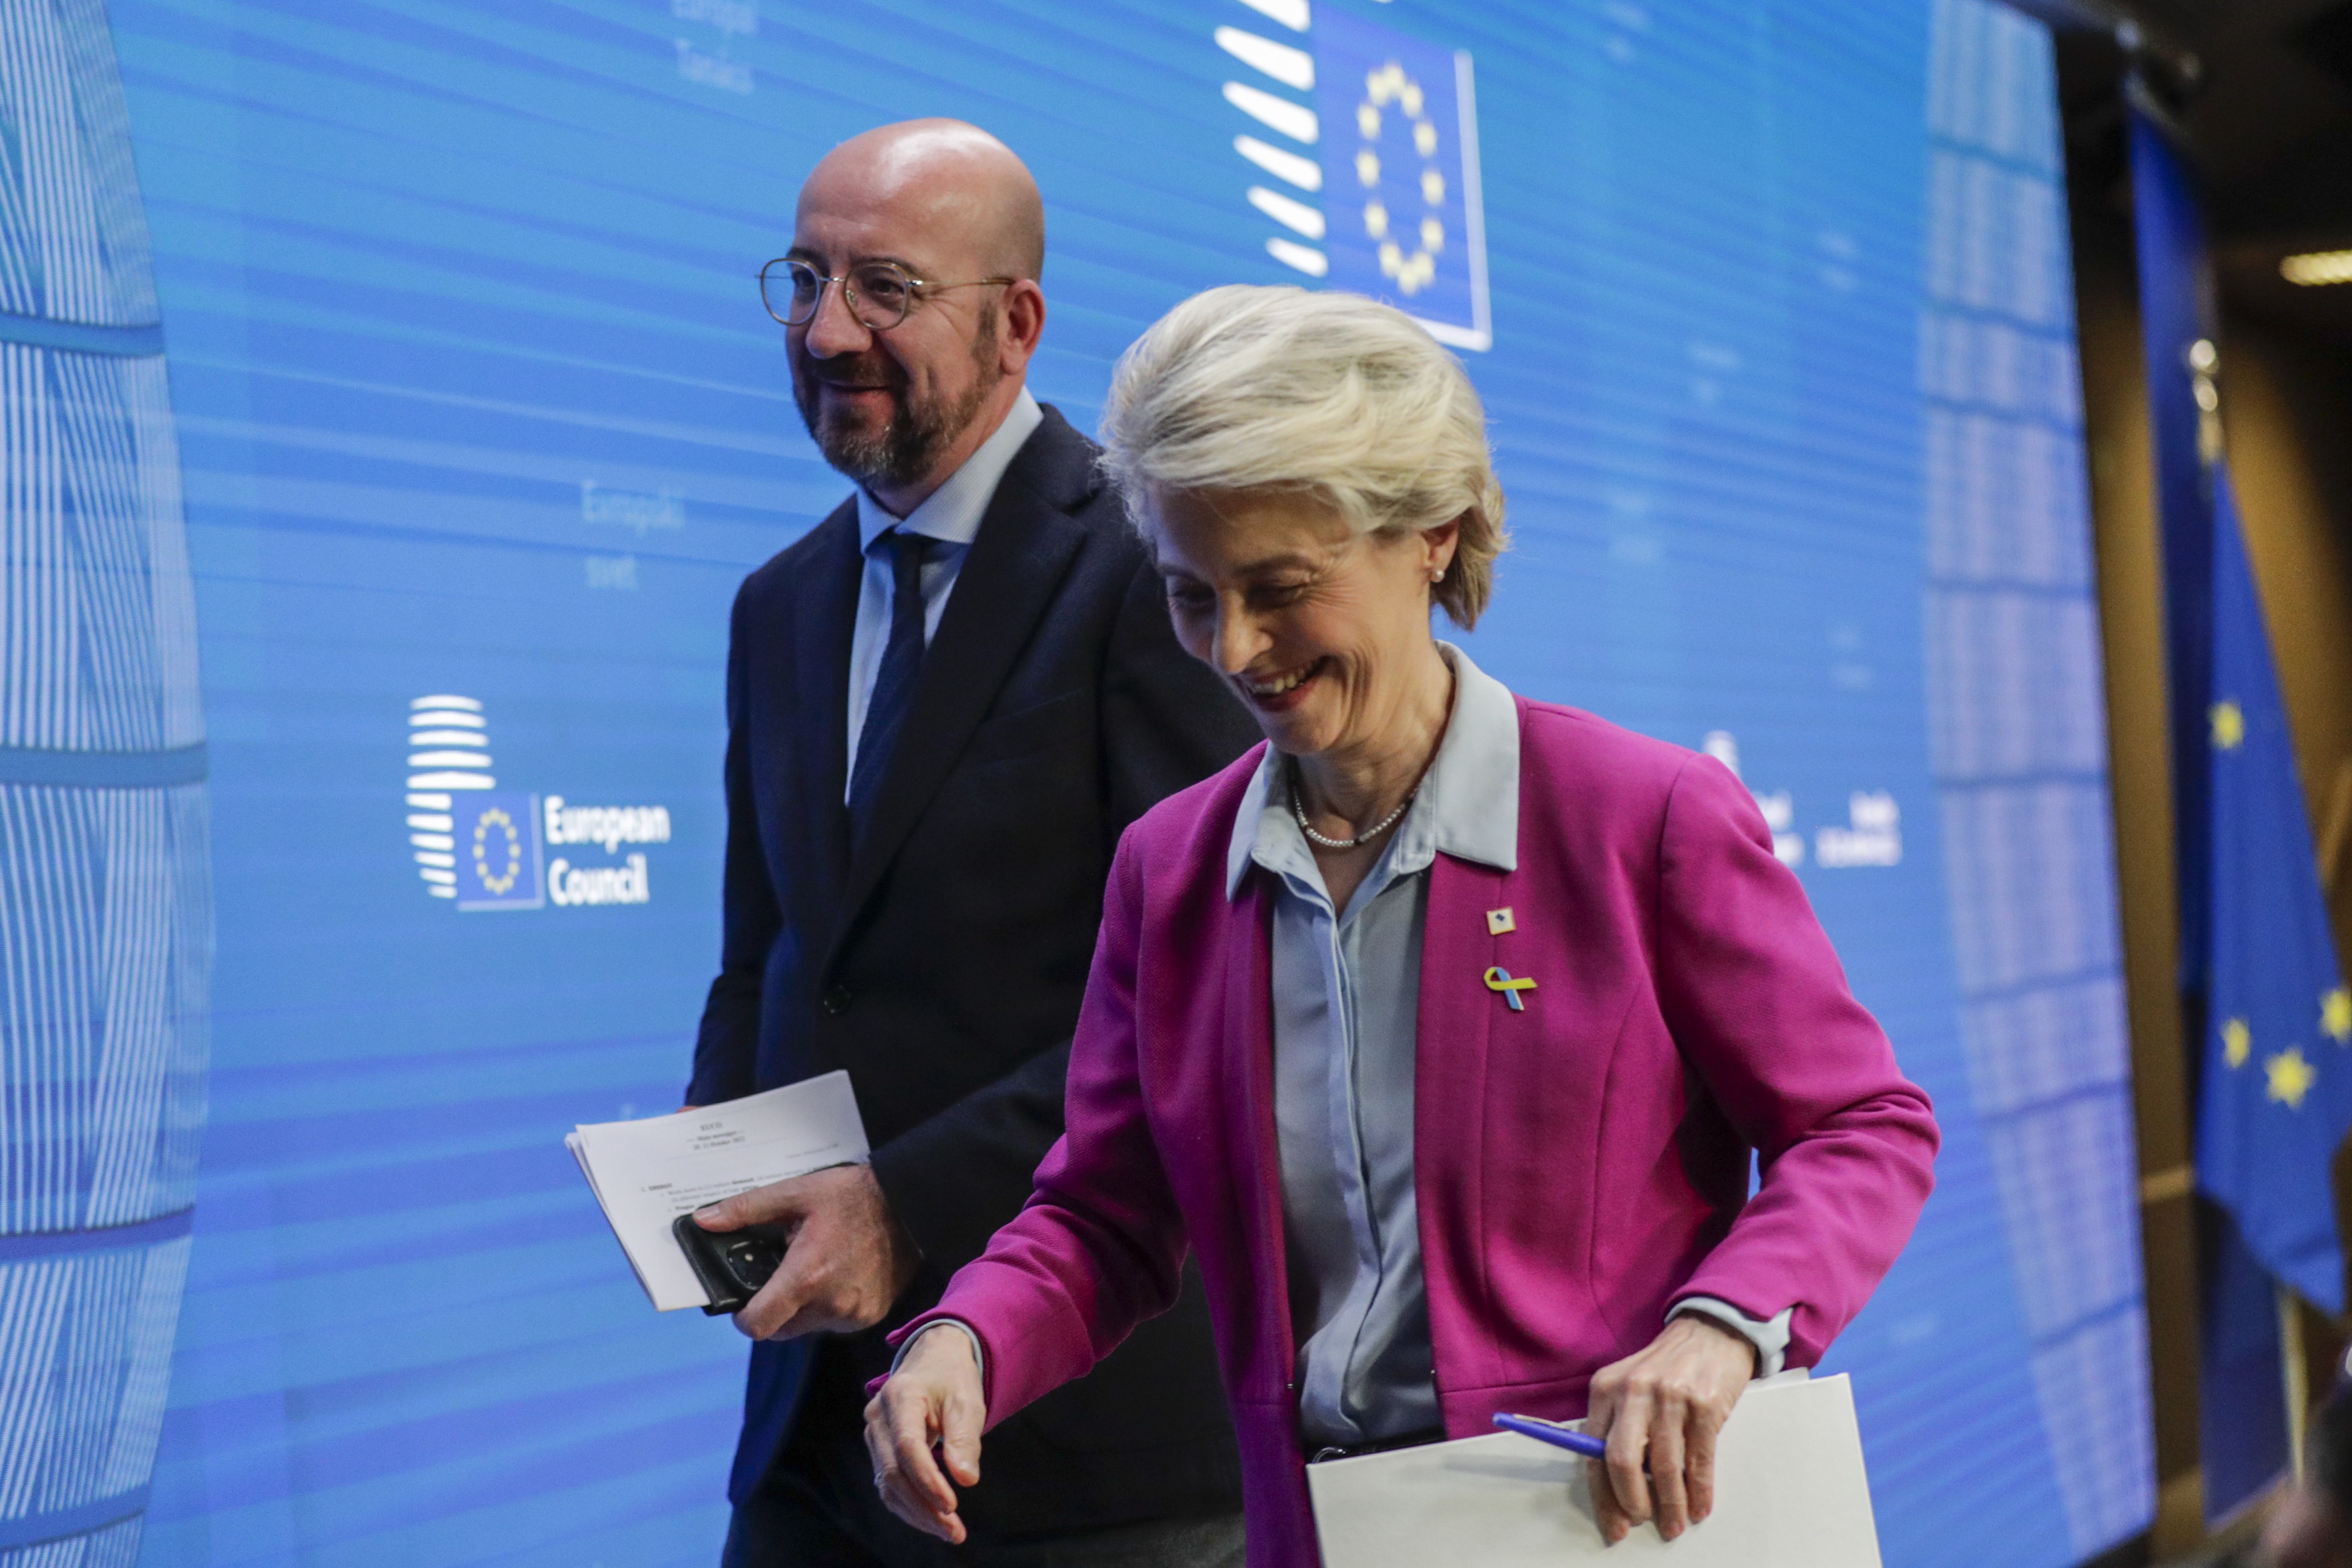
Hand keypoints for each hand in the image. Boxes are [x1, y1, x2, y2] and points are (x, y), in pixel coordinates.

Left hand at [692, 1163, 920, 1339]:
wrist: (910, 1204)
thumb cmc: (853, 1195)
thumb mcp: (797, 1193)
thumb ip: (747, 1209)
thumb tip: (705, 1219)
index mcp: (806, 1276)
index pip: (757, 1325)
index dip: (742, 1318)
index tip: (743, 1304)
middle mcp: (831, 1304)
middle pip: (780, 1330)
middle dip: (772, 1310)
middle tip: (781, 1277)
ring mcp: (854, 1314)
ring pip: (808, 1327)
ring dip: (802, 1309)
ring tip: (815, 1270)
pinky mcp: (871, 1315)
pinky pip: (836, 1323)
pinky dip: (829, 1307)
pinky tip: (839, 1276)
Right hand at [865, 1325, 986, 1543]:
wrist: (933, 1358)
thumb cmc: (952, 1378)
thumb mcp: (967, 1400)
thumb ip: (965, 1439)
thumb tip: (966, 1480)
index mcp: (901, 1395)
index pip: (908, 1446)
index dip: (927, 1479)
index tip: (952, 1505)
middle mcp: (878, 1416)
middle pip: (894, 1471)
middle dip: (924, 1506)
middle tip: (955, 1531)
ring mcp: (874, 1433)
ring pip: (887, 1483)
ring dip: (917, 1512)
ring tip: (949, 1531)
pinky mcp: (878, 1448)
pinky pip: (888, 1483)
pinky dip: (909, 1505)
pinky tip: (933, 1519)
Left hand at [1581, 1314, 1755, 1542]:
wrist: (1710, 1331)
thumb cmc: (1666, 1368)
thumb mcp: (1629, 1386)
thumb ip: (1616, 1426)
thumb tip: (1616, 1486)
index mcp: (1605, 1388)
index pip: (1593, 1452)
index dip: (1603, 1495)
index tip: (1614, 1524)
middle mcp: (1633, 1390)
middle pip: (1622, 1460)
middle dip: (1632, 1501)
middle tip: (1642, 1521)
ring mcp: (1670, 1396)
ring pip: (1663, 1466)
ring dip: (1670, 1504)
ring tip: (1675, 1523)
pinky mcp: (1704, 1403)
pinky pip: (1698, 1459)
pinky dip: (1699, 1489)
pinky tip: (1699, 1506)